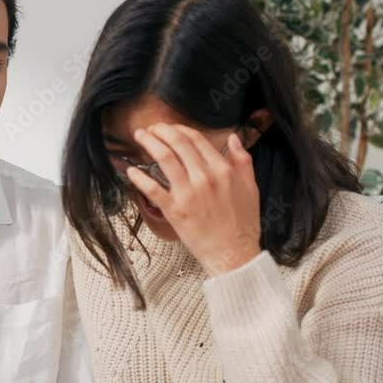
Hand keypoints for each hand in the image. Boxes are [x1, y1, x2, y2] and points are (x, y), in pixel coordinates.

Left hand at [127, 124, 261, 276]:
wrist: (233, 254)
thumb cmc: (243, 224)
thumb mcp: (251, 188)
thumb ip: (243, 160)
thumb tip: (233, 138)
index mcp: (223, 170)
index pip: (196, 140)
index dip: (179, 129)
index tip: (169, 128)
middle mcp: (205, 177)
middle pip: (178, 144)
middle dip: (161, 131)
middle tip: (150, 128)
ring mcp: (188, 193)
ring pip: (165, 159)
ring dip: (149, 143)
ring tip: (139, 136)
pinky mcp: (175, 210)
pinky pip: (153, 189)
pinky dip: (140, 177)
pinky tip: (131, 170)